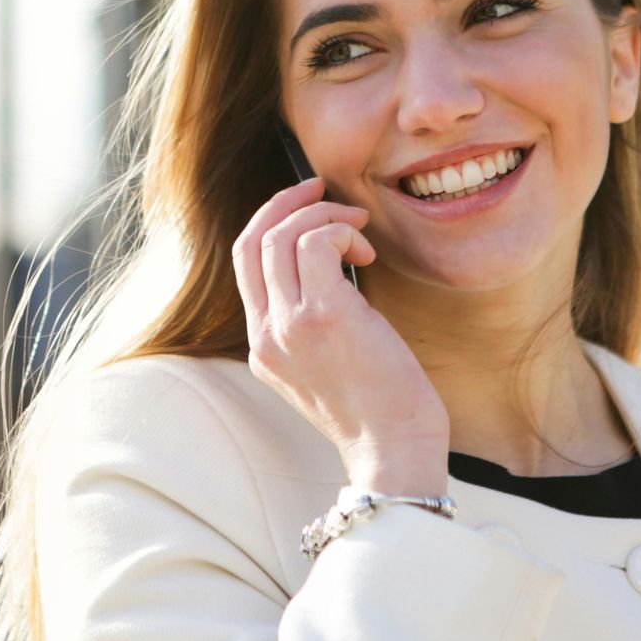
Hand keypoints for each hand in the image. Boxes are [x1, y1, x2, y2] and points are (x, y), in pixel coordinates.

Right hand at [231, 176, 449, 491]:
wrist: (394, 450)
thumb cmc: (379, 409)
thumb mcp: (326, 367)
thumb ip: (312, 324)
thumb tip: (333, 265)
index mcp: (262, 347)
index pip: (246, 262)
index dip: (272, 221)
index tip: (306, 205)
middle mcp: (266, 335)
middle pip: (252, 240)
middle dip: (287, 202)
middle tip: (323, 190)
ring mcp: (288, 326)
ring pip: (281, 235)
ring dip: (324, 216)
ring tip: (360, 232)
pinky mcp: (323, 317)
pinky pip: (316, 243)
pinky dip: (341, 232)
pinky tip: (367, 253)